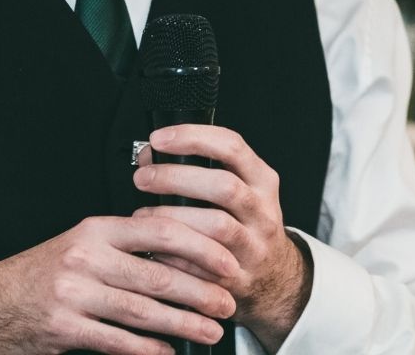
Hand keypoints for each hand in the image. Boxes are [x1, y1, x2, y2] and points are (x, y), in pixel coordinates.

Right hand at [0, 214, 237, 354]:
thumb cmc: (43, 275)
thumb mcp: (81, 246)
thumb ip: (126, 247)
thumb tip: (187, 255)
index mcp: (93, 230)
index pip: (158, 230)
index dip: (201, 247)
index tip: (228, 263)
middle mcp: (83, 257)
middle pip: (158, 275)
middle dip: (202, 293)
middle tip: (227, 303)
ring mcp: (73, 293)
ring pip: (143, 311)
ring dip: (184, 324)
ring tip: (210, 330)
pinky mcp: (65, 326)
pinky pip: (118, 341)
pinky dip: (149, 349)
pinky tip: (167, 351)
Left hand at [133, 125, 312, 352]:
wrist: (273, 275)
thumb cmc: (240, 221)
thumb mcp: (233, 187)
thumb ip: (195, 167)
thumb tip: (147, 156)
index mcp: (261, 180)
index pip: (232, 146)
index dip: (192, 137)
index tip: (157, 139)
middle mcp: (263, 211)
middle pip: (225, 186)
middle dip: (176, 178)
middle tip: (141, 178)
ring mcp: (255, 245)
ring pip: (218, 226)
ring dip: (172, 217)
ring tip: (142, 214)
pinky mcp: (241, 277)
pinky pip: (205, 264)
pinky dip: (174, 253)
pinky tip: (153, 246)